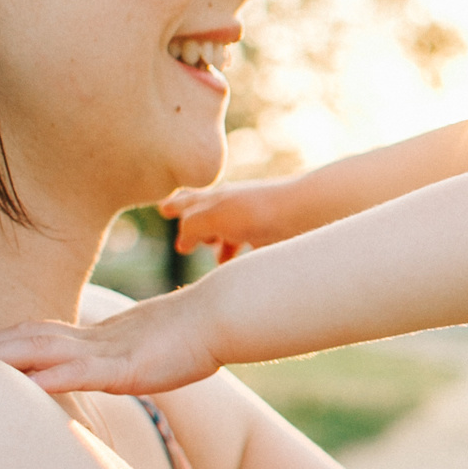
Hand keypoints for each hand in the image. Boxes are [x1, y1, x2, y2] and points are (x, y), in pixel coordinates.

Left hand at [0, 284, 224, 395]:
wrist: (225, 316)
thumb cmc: (198, 334)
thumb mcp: (154, 347)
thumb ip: (129, 355)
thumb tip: (121, 366)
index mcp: (101, 335)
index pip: (43, 333)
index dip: (8, 339)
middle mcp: (97, 339)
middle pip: (32, 337)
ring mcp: (109, 352)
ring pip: (46, 352)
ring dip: (7, 360)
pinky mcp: (126, 367)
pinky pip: (81, 374)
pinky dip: (50, 379)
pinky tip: (27, 388)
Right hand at [161, 177, 309, 262]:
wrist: (303, 215)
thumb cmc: (256, 211)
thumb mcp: (212, 216)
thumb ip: (190, 227)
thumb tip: (183, 243)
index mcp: (216, 198)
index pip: (189, 201)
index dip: (176, 206)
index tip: (164, 210)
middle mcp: (232, 207)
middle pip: (208, 217)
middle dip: (196, 229)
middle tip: (186, 243)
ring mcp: (252, 223)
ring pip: (229, 234)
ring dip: (219, 247)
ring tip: (217, 261)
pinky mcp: (269, 238)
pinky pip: (248, 248)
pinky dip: (238, 258)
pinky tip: (238, 270)